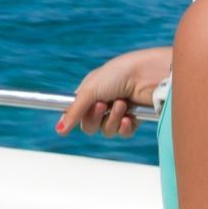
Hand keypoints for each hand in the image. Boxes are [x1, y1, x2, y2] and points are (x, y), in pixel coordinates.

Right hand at [56, 47, 172, 138]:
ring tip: (121, 104)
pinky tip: (129, 117)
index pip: (76, 112)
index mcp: (91, 91)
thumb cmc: (118, 74)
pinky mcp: (134, 119)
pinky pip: (123, 133)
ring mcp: (119, 111)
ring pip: (106, 130)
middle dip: (95, 117)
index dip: (76, 116)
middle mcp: (103, 101)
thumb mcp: (91, 90)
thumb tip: (59, 129)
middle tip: (103, 105)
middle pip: (90, 125)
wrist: (148, 75)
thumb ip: (74, 111)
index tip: (77, 116)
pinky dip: (124, 127)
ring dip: (112, 119)